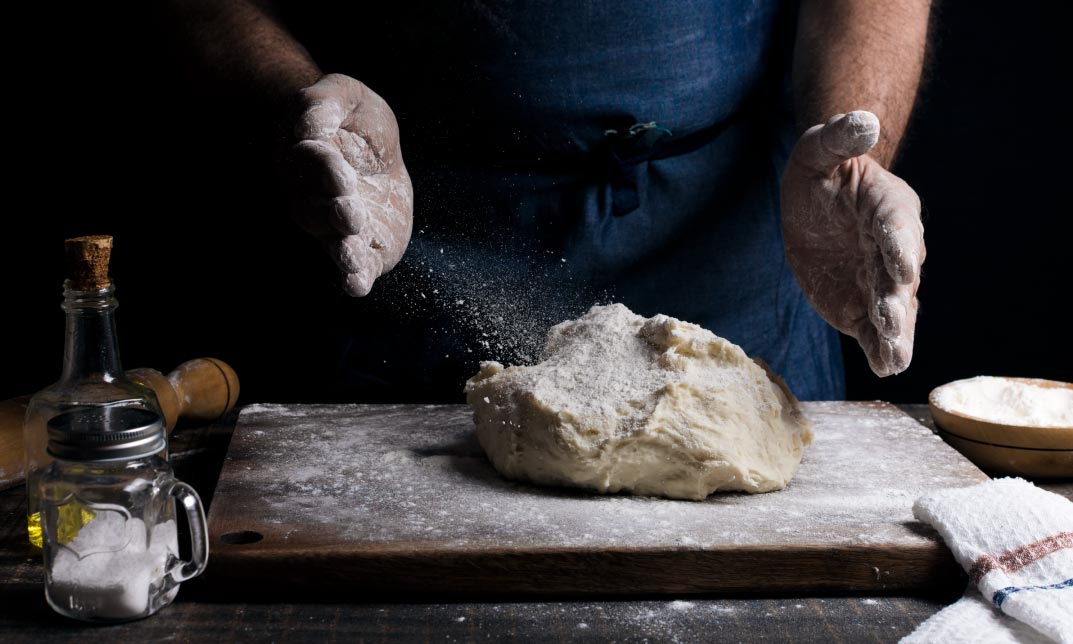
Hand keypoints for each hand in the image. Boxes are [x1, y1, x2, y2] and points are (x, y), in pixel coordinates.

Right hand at [280, 74, 412, 295]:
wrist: (372, 151)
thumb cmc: (352, 118)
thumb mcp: (344, 95)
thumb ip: (324, 104)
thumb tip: (308, 131)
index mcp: (305, 159)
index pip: (310, 165)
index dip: (324, 170)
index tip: (340, 175)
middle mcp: (314, 198)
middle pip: (315, 211)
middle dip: (333, 213)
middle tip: (350, 212)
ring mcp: (337, 227)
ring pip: (331, 242)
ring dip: (342, 251)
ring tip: (351, 255)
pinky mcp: (364, 248)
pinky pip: (355, 268)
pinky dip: (354, 279)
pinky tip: (357, 286)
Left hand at [780, 111, 924, 376]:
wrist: (818, 199)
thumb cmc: (822, 169)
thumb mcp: (820, 147)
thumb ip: (839, 137)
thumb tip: (862, 121)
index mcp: (888, 206)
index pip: (897, 226)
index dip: (899, 244)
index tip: (901, 264)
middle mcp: (894, 247)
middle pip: (900, 275)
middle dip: (896, 298)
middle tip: (891, 319)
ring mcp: (879, 279)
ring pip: (894, 308)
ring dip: (895, 332)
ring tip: (895, 357)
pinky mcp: (861, 303)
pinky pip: (873, 328)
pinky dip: (880, 347)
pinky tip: (886, 368)